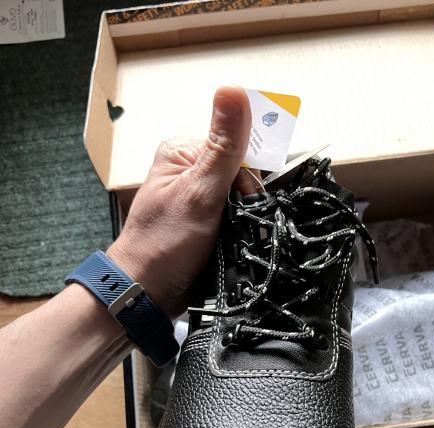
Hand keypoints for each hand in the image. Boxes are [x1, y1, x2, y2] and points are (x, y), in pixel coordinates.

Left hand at [107, 85, 254, 316]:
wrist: (147, 292)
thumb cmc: (163, 244)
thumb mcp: (199, 192)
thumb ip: (223, 147)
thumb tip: (233, 91)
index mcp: (183, 152)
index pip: (238, 148)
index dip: (247, 178)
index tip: (240, 204)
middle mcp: (190, 170)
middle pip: (243, 176)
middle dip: (245, 204)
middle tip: (229, 228)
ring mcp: (198, 198)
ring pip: (242, 201)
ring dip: (243, 222)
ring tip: (226, 241)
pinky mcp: (205, 223)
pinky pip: (235, 220)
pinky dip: (238, 233)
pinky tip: (228, 246)